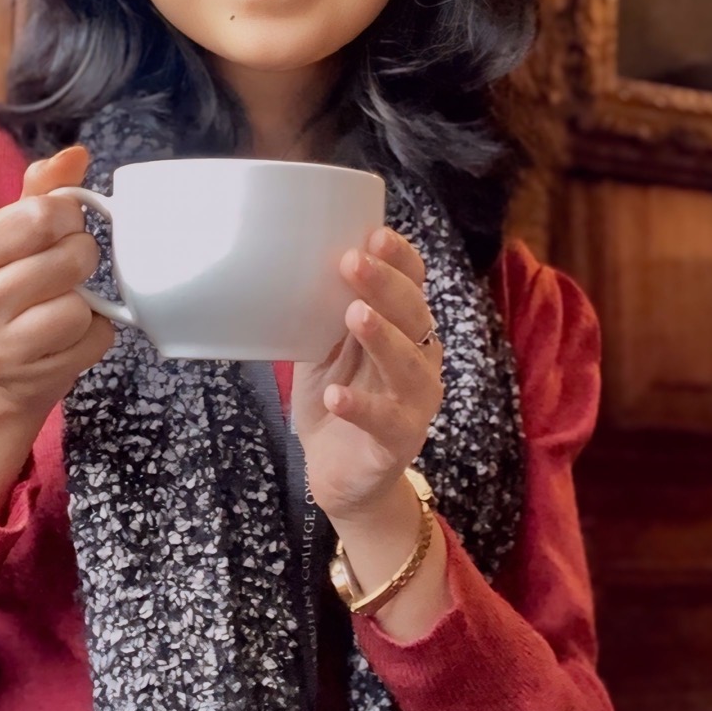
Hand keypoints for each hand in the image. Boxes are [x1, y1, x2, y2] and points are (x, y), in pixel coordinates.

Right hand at [0, 144, 115, 422]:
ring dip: (87, 305)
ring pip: (78, 307)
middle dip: (83, 259)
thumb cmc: (11, 290)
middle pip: (69, 259)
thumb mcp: (16, 235)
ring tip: (64, 307)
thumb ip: (45, 191)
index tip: (63, 229)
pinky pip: (93, 342)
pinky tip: (68, 338)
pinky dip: (94, 337)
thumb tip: (75, 154)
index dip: (71, 218)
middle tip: (68, 271)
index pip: (45, 213)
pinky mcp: (25, 379)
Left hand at [291, 227, 442, 522]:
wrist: (340, 476)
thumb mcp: (326, 350)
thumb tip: (292, 264)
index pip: (414, 286)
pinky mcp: (398, 442)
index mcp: (405, 331)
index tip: (375, 234)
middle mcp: (419, 361)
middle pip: (413, 317)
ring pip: (408, 366)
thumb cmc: (337, 399)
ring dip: (382, 338)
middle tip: (353, 262)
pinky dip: (360, 407)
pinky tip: (336, 396)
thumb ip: (322, 314)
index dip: (400, 260)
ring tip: (354, 315)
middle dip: (386, 286)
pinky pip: (384, 422)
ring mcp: (413, 403)